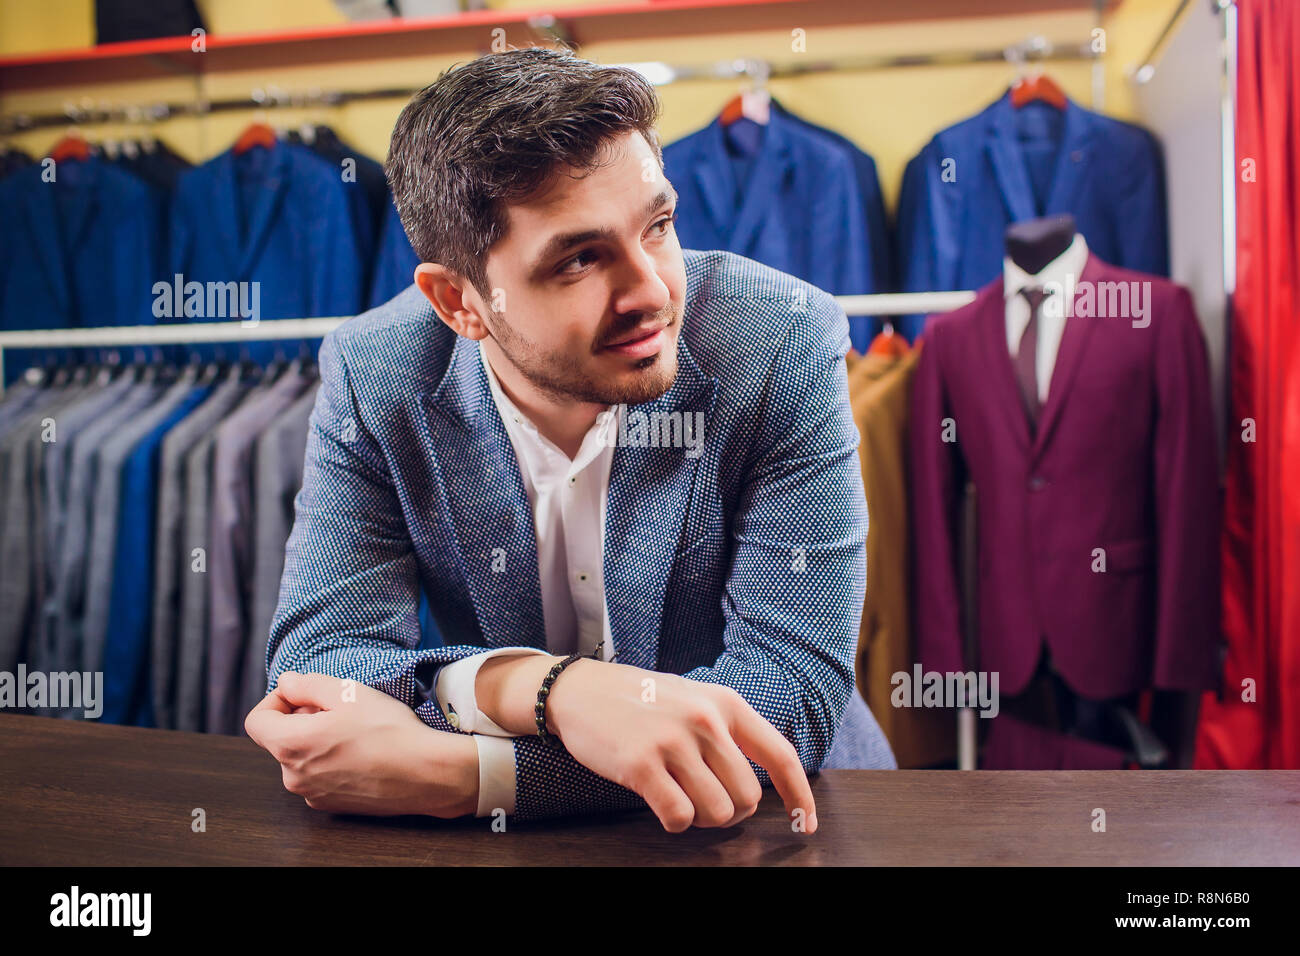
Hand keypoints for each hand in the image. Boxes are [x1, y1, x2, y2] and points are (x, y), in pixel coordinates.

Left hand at [244, 671, 478, 818]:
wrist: (425, 774)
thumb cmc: (388, 730)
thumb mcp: (347, 693)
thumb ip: (307, 685)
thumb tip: (286, 683)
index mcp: (290, 745)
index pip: (256, 720)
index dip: (275, 700)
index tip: (302, 693)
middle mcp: (293, 776)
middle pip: (280, 738)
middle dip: (301, 718)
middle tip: (338, 707)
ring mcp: (312, 795)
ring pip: (301, 757)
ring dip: (317, 740)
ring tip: (354, 729)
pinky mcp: (332, 805)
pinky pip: (319, 776)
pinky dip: (330, 761)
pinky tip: (362, 752)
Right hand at [480, 655, 816, 833]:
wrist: (580, 689)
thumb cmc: (641, 700)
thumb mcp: (695, 699)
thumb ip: (727, 732)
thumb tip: (762, 785)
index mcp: (726, 703)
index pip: (780, 755)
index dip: (799, 796)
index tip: (806, 824)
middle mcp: (705, 720)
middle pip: (748, 796)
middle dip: (731, 811)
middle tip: (704, 801)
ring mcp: (672, 741)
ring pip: (718, 812)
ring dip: (702, 819)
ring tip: (680, 797)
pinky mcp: (641, 764)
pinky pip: (679, 818)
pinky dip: (675, 822)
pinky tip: (660, 804)